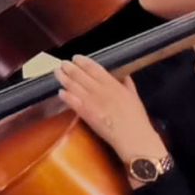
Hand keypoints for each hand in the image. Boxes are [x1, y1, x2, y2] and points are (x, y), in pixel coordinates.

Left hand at [56, 57, 166, 172]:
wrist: (133, 137)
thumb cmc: (136, 119)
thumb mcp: (135, 97)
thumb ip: (128, 85)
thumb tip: (125, 76)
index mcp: (114, 85)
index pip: (95, 69)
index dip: (83, 62)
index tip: (76, 57)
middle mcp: (101, 90)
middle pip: (81, 75)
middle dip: (70, 68)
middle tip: (62, 63)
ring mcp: (93, 102)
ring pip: (75, 86)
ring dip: (64, 78)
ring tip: (57, 72)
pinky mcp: (87, 114)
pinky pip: (73, 102)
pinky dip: (66, 96)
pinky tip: (60, 92)